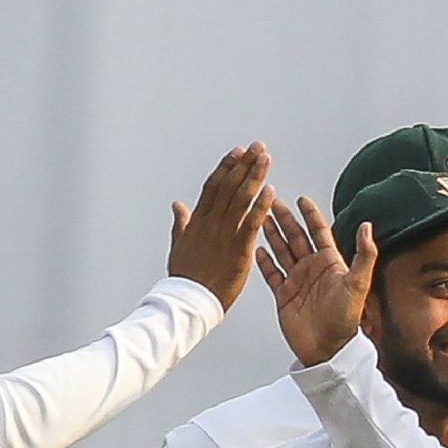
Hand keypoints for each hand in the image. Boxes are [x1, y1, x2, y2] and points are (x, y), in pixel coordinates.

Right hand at [167, 143, 274, 310]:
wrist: (189, 301)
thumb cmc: (185, 277)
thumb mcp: (179, 245)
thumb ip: (181, 222)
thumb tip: (177, 204)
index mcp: (198, 221)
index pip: (213, 186)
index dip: (226, 167)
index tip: (237, 152)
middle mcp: (211, 222)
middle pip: (229, 185)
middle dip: (244, 164)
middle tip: (257, 147)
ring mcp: (224, 234)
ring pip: (240, 198)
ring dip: (254, 176)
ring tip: (265, 158)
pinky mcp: (238, 249)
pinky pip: (251, 222)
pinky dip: (261, 205)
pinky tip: (270, 190)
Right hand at [254, 196, 376, 366]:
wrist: (328, 349)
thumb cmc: (346, 320)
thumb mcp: (358, 283)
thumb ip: (364, 254)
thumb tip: (367, 226)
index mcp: (330, 263)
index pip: (319, 232)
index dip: (310, 215)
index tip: (302, 199)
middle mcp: (312, 269)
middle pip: (296, 237)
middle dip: (285, 219)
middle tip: (273, 201)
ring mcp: (297, 282)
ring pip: (282, 251)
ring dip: (273, 234)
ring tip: (262, 218)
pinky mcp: (284, 296)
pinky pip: (271, 274)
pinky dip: (264, 261)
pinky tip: (257, 248)